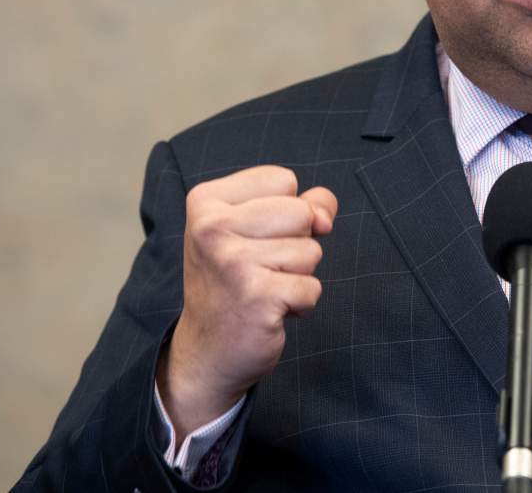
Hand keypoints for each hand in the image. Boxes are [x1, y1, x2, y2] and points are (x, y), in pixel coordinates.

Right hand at [156, 166, 337, 438]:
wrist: (207, 352)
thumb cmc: (237, 281)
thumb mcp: (258, 229)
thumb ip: (301, 205)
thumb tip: (325, 215)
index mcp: (206, 201)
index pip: (283, 180)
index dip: (284, 211)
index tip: (251, 239)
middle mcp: (212, 228)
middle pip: (301, 212)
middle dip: (295, 243)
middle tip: (260, 268)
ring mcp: (232, 263)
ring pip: (311, 251)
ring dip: (298, 275)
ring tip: (263, 288)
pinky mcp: (257, 297)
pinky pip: (312, 287)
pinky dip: (301, 303)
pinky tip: (270, 311)